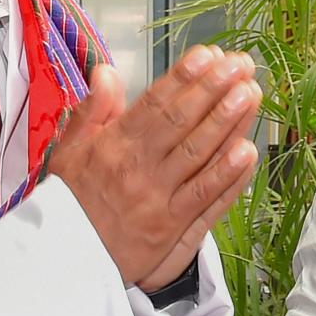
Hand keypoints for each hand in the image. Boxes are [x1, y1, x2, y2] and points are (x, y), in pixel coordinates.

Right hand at [49, 46, 260, 285]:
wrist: (65, 260)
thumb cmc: (71, 201)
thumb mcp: (69, 151)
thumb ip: (92, 110)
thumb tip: (106, 71)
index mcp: (114, 146)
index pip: (154, 104)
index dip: (183, 77)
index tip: (207, 55)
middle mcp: (138, 169)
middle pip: (181, 123)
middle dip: (213, 90)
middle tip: (239, 65)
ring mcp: (158, 199)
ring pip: (198, 155)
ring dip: (227, 123)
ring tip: (250, 93)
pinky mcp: (173, 228)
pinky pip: (205, 198)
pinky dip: (228, 175)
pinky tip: (248, 151)